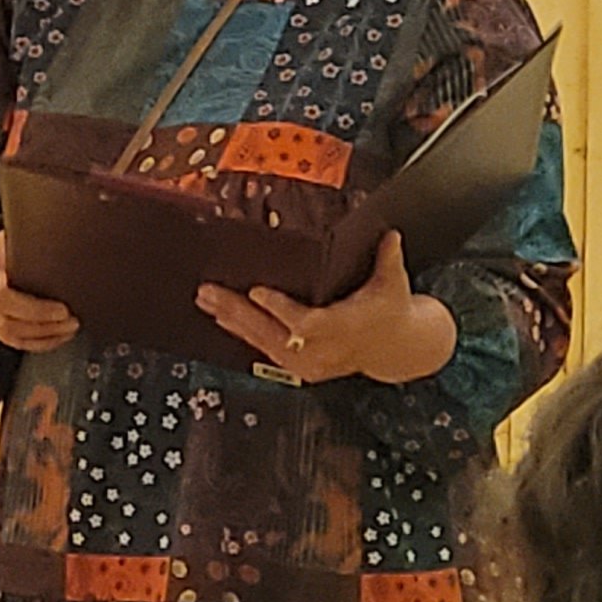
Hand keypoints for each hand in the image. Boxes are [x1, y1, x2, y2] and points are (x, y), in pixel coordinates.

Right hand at [0, 232, 78, 353]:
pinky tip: (61, 336)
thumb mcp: (13, 235)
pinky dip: (42, 343)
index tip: (62, 308)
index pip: (1, 297)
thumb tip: (66, 237)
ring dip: (47, 336)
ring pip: (14, 337)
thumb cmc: (7, 244)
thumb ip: (32, 241)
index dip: (34, 309)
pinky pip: (18, 343)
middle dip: (45, 325)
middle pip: (8, 323)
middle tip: (73, 319)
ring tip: (72, 327)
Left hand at [200, 231, 456, 385]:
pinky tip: (221, 318)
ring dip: (233, 321)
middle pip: (274, 334)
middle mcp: (324, 351)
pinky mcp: (300, 368)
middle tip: (211, 292)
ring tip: (207, 301)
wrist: (395, 347)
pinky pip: (265, 350)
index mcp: (345, 329)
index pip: (308, 323)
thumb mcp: (393, 282)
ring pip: (264, 343)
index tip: (256, 291)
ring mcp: (310, 363)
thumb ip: (388, 257)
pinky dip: (242, 332)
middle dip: (239, 312)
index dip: (280, 309)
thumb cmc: (391, 309)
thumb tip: (389, 233)